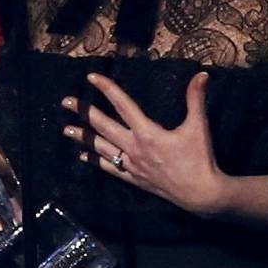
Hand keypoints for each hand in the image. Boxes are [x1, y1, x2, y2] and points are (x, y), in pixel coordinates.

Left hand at [66, 71, 228, 216]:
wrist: (200, 193)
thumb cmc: (199, 159)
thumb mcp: (198, 126)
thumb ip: (196, 99)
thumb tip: (202, 74)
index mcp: (147, 133)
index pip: (123, 105)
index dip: (107, 89)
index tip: (91, 78)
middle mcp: (134, 147)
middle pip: (103, 126)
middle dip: (84, 112)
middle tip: (65, 102)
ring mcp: (131, 165)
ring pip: (101, 148)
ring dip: (83, 138)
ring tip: (66, 129)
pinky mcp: (133, 178)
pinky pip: (109, 169)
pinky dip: (95, 162)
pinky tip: (83, 157)